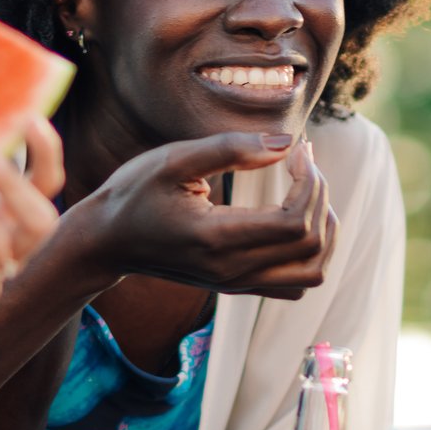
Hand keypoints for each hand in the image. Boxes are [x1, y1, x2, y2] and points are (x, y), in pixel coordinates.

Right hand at [65, 132, 333, 297]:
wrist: (106, 242)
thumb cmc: (134, 193)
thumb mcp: (173, 159)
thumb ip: (231, 149)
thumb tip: (287, 143)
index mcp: (215, 239)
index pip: (294, 223)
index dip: (310, 182)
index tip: (300, 149)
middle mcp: (231, 271)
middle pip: (310, 245)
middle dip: (319, 195)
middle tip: (304, 160)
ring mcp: (236, 284)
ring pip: (312, 273)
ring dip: (324, 230)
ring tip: (308, 191)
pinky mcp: (238, 286)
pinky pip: (296, 283)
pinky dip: (311, 252)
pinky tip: (295, 216)